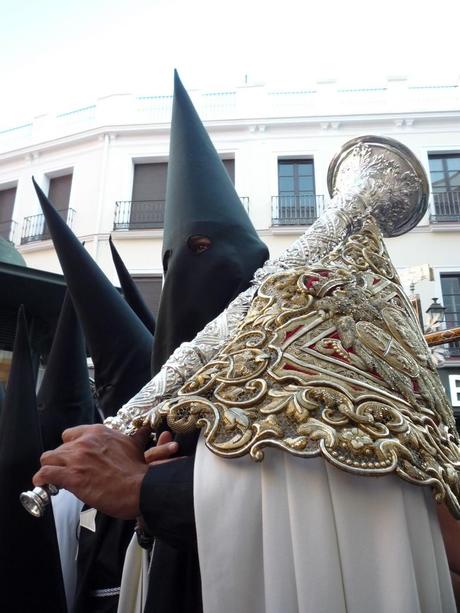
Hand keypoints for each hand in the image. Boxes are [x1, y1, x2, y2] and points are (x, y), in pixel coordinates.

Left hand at [33, 424, 177, 519]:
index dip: (71, 446)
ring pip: (48, 458)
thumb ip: (136, 437)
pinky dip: (42, 479)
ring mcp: (76, 459)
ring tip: (53, 477)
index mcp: (98, 432)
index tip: (74, 456)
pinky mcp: (71, 477)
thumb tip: (145, 431)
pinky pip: (46, 473)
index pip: (71, 434)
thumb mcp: (137, 447)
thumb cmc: (138, 471)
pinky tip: (44, 484)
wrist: (140, 488)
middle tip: (68, 471)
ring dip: (49, 467)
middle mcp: (85, 442)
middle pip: (59, 448)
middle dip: (62, 460)